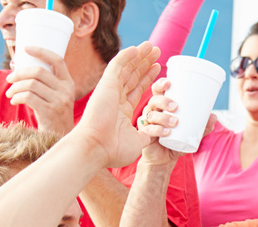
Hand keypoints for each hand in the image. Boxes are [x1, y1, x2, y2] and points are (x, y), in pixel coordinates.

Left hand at [4, 46, 75, 134]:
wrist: (60, 135)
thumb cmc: (52, 113)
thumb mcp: (55, 95)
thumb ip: (44, 82)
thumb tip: (19, 65)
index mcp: (68, 83)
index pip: (57, 60)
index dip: (41, 51)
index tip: (25, 48)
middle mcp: (66, 91)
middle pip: (38, 72)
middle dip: (19, 73)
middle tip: (10, 79)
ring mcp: (59, 101)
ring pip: (30, 84)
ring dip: (15, 87)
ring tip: (10, 93)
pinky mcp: (50, 112)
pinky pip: (27, 97)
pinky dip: (16, 97)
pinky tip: (14, 100)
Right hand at [72, 41, 160, 168]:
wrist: (97, 148)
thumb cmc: (113, 150)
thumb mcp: (138, 142)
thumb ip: (148, 134)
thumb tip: (160, 134)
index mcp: (121, 110)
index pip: (137, 89)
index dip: (148, 78)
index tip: (159, 70)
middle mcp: (115, 98)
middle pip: (133, 75)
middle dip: (145, 64)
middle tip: (158, 52)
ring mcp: (110, 91)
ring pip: (127, 68)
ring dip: (139, 56)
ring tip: (153, 46)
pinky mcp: (105, 86)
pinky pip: (116, 66)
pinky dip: (126, 56)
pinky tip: (137, 48)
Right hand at [135, 78, 215, 166]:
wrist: (164, 159)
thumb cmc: (175, 141)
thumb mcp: (191, 134)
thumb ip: (202, 127)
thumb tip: (214, 116)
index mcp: (161, 107)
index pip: (158, 91)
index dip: (160, 84)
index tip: (169, 83)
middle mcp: (152, 112)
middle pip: (154, 100)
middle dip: (164, 101)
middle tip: (175, 106)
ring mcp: (147, 123)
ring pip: (152, 114)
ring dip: (163, 117)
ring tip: (175, 122)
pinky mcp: (144, 135)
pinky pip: (148, 129)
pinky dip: (158, 130)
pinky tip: (166, 132)